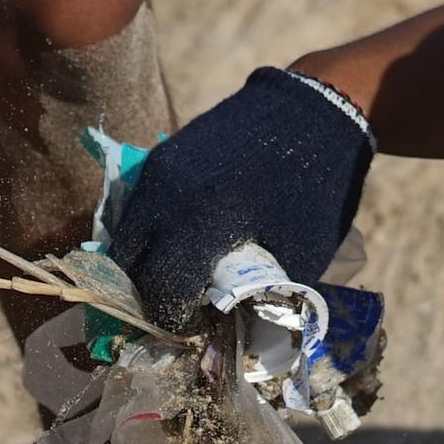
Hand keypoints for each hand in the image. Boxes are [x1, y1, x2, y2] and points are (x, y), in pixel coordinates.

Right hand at [108, 65, 373, 333]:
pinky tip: (183, 244)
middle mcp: (165, 196)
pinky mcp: (162, 158)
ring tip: (181, 278)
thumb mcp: (299, 255)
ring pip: (126, 236)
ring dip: (144, 265)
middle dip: (147, 296)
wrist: (317, 108)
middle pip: (126, 266)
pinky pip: (138, 209)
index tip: (196, 328)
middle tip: (180, 309)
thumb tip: (237, 335)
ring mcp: (158, 172)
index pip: (157, 290)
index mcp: (200, 223)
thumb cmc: (315, 188)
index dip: (171, 320)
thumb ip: (264, 297)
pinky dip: (150, 235)